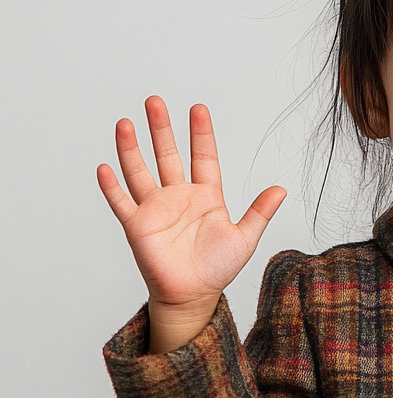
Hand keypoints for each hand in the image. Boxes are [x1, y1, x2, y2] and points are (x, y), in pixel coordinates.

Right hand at [97, 96, 285, 317]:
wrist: (193, 296)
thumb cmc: (217, 268)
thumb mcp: (245, 237)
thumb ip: (260, 212)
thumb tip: (282, 189)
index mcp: (206, 195)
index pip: (203, 156)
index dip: (200, 133)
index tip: (198, 108)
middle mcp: (178, 196)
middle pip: (167, 155)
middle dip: (161, 128)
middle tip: (155, 101)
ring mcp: (156, 209)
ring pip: (140, 172)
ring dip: (131, 148)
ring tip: (126, 123)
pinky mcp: (138, 226)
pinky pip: (122, 203)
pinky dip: (112, 187)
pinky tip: (104, 167)